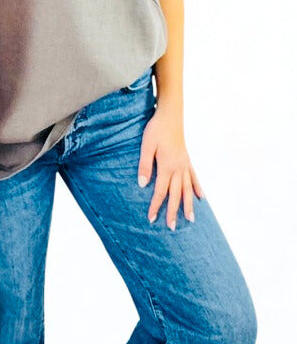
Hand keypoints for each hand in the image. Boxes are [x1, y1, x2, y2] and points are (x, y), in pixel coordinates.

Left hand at [137, 107, 204, 229]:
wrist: (170, 115)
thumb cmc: (155, 129)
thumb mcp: (146, 146)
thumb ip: (145, 165)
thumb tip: (143, 185)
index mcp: (167, 166)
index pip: (160, 191)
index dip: (156, 206)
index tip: (152, 218)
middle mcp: (178, 168)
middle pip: (176, 194)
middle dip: (174, 212)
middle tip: (173, 227)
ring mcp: (185, 164)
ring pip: (188, 189)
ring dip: (189, 204)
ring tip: (191, 219)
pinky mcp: (187, 160)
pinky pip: (194, 177)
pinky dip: (197, 188)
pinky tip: (201, 197)